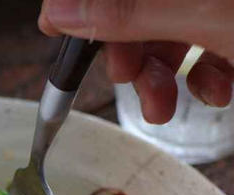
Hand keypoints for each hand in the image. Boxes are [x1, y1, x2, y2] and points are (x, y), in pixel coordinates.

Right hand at [39, 0, 233, 123]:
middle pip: (138, 12)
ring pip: (170, 37)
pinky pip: (206, 48)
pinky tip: (214, 91)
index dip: (80, 4)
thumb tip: (62, 11)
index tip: (53, 29)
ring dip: (158, 79)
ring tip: (163, 108)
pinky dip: (202, 78)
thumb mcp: (203, 13)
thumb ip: (130, 12)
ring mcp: (219, 5)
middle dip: (128, 56)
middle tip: (128, 79)